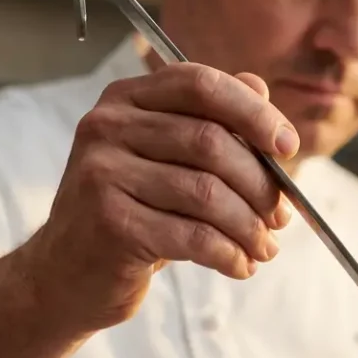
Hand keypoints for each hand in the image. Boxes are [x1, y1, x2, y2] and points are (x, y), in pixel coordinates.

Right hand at [20, 62, 299, 334]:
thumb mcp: (169, 160)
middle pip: (212, 142)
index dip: (255, 113)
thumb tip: (261, 87)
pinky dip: (230, 255)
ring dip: (250, 227)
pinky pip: (193, 236)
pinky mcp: (109, 222)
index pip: (202, 84)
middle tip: (280, 217)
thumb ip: (212, 121)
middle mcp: (107, 126)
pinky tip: (241, 266)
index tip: (289, 148)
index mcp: (127, 99)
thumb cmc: (134, 212)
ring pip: (208, 194)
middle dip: (261, 185)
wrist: (68, 273)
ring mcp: (101, 172)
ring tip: (265, 247)